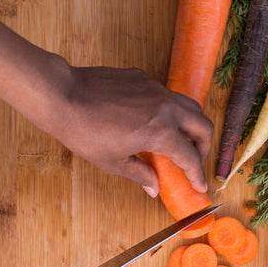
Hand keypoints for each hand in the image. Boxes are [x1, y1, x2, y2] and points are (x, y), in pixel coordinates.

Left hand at [0, 6, 212, 195]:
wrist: (63, 96)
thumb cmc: (84, 133)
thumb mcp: (113, 162)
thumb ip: (141, 174)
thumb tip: (154, 188)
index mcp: (161, 132)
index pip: (190, 157)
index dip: (197, 174)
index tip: (200, 184)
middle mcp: (166, 108)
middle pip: (202, 126)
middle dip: (204, 146)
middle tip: (195, 159)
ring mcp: (156, 89)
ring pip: (189, 105)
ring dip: (192, 125)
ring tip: (181, 139)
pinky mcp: (143, 78)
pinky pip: (166, 94)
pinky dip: (170, 110)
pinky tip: (153, 120)